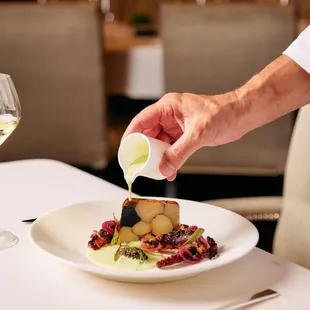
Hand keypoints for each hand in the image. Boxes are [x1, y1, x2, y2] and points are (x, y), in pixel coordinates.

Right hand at [122, 92, 242, 180]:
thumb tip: (164, 168)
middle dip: (144, 150)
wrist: (240, 116)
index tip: (125, 150)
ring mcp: (176, 126)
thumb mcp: (199, 133)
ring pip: (159, 143)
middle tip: (139, 165)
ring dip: (157, 157)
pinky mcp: (183, 135)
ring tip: (155, 170)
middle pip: (148, 134)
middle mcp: (169, 115)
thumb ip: (180, 152)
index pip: (141, 121)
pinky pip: (170, 148)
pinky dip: (169, 159)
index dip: (130, 135)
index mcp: (168, 107)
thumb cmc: (223, 113)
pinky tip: (170, 170)